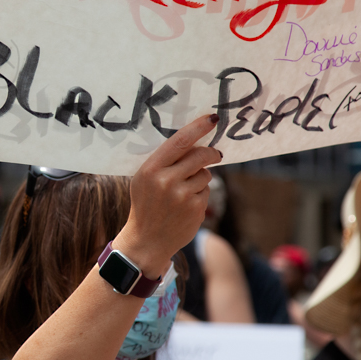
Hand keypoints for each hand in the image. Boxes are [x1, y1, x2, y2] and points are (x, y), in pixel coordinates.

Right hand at [114, 113, 221, 276]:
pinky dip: (200, 194)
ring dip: (201, 177)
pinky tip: (186, 204)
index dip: (198, 127)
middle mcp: (166, 181)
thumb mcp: (144, 179)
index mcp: (150, 169)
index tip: (212, 119)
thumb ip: (164, 161)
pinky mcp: (195, 209)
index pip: (180, 141)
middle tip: (216, 153)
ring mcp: (181, 196)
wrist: (146, 240)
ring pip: (205, 174)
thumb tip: (194, 141)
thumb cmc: (146, 204)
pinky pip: (206, 190)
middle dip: (210, 153)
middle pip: (199, 155)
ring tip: (185, 190)